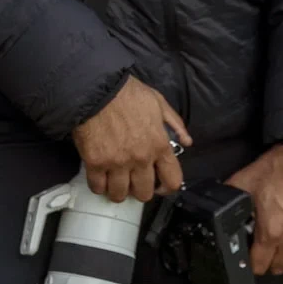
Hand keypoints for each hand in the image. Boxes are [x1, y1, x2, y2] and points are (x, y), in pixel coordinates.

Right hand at [72, 76, 189, 202]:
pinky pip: (97, 187)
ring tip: (115, 181)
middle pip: (144, 193)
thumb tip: (187, 142)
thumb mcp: (159, 102)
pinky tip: (100, 177)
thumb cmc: (128, 93)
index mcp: (159, 145)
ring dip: (118, 190)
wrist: (97, 89)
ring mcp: (117, 163)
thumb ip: (175, 124)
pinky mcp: (95, 163)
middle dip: (139, 190)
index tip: (159, 186)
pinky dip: (99, 186)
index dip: (167, 188)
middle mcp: (140, 159)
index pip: (172, 181)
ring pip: (119, 195)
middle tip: (133, 181)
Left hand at [225, 145, 282, 275]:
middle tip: (262, 245)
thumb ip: (229, 202)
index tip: (248, 253)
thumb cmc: (275, 168)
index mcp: (271, 232)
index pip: (258, 267)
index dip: (250, 263)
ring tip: (279, 231)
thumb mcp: (243, 182)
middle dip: (267, 261)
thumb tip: (217, 212)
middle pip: (278, 268)